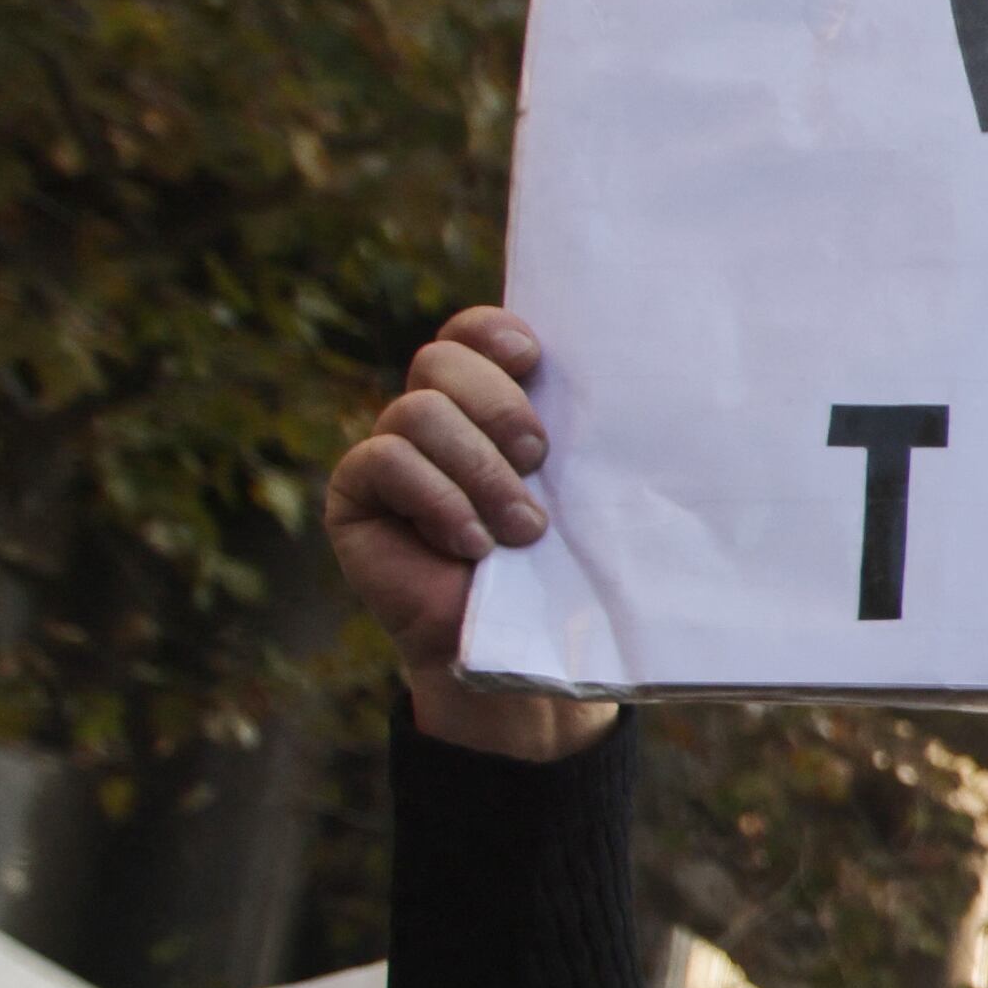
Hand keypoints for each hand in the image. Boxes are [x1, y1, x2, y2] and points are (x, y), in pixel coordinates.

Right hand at [323, 307, 615, 764]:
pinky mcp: (356, 496)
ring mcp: (390, 454)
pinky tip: (471, 544)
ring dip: (479, 470)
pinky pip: (383, 460)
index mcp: (488, 406)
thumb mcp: (585, 496)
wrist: (524, 655)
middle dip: (497, 405)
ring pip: (419, 411)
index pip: (472, 336)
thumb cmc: (567, 570)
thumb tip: (631, 382)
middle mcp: (434, 420)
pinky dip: (436, 498)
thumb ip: (585, 439)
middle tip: (539, 457)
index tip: (532, 356)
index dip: (492, 332)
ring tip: (523, 529)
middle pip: (442, 362)